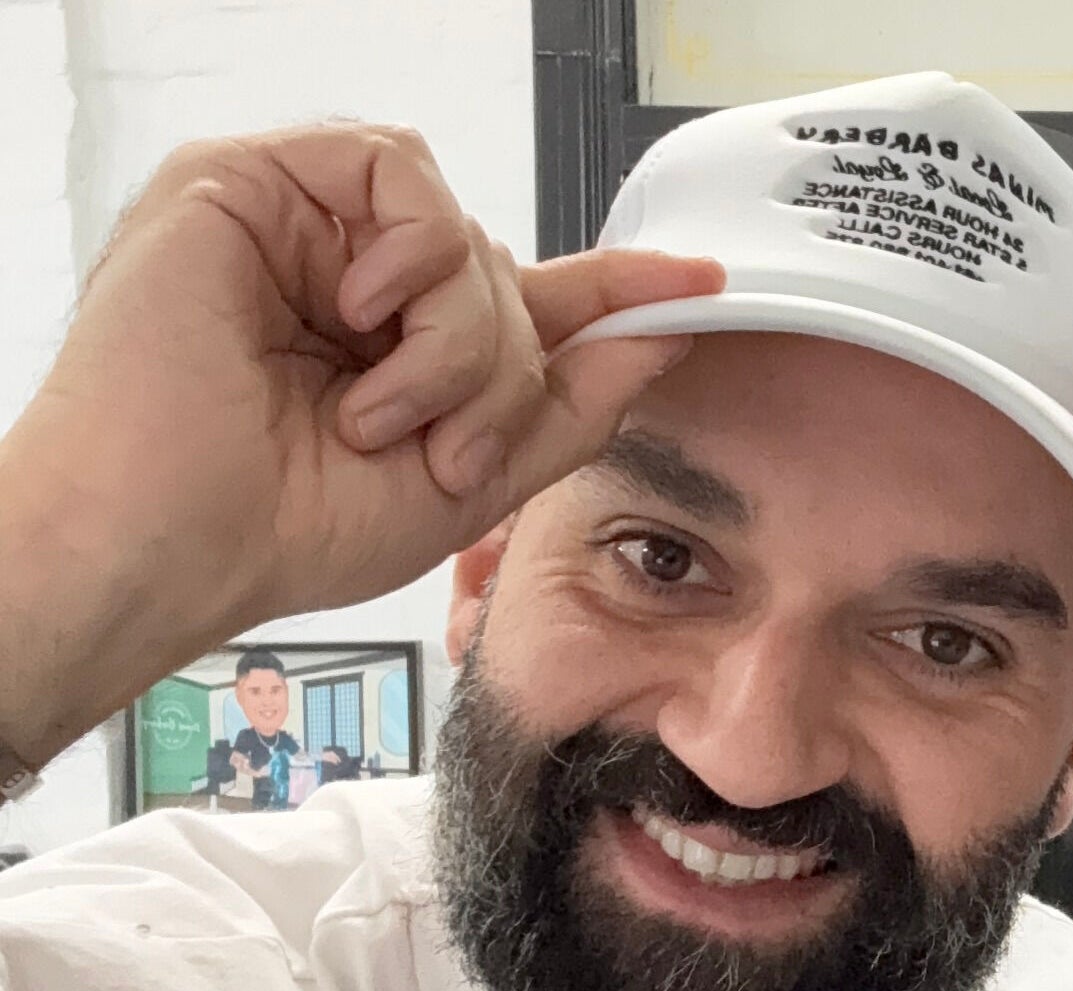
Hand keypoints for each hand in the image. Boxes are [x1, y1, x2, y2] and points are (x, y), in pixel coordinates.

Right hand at [0, 122, 723, 763]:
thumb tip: (660, 334)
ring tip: (383, 413)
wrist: (179, 541)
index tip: (697, 282)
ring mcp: (301, 229)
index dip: (614, 289)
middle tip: (444, 447)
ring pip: (464, 231)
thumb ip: (573, 402)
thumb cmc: (288, 526)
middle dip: (501, 372)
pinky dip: (410, 256)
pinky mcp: (248, 181)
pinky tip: (360, 316)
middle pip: (504, 276)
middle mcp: (350, 280)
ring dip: (457, 337)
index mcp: (395, 347)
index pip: (525, 299)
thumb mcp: (476, 479)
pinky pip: (398, 170)